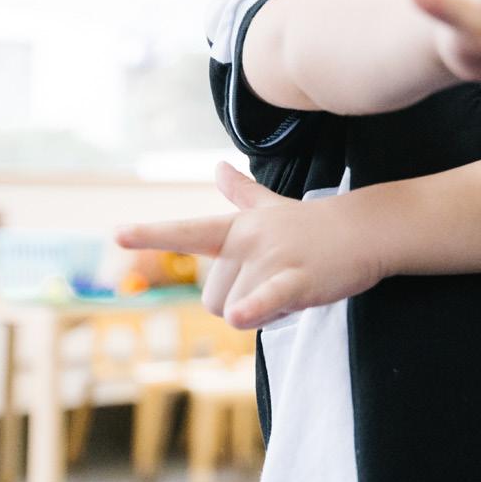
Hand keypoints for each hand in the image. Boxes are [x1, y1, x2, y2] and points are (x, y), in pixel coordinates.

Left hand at [115, 162, 383, 329]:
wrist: (364, 230)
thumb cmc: (313, 225)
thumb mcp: (272, 207)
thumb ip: (242, 193)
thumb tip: (220, 166)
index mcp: (239, 227)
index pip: (190, 231)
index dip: (153, 234)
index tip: (116, 232)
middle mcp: (249, 240)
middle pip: (213, 301)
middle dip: (241, 306)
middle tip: (276, 283)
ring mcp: (272, 258)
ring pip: (239, 314)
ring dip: (265, 315)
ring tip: (294, 287)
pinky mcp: (297, 279)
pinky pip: (265, 299)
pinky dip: (253, 310)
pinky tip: (243, 315)